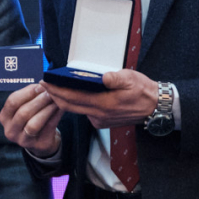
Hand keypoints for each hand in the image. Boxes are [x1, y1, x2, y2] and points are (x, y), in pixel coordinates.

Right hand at [0, 84, 61, 157]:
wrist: (41, 140)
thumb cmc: (32, 118)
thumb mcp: (25, 107)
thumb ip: (30, 97)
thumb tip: (44, 84)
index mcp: (4, 117)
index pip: (12, 102)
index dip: (27, 92)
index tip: (40, 85)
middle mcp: (10, 130)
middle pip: (23, 113)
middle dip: (38, 100)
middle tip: (50, 92)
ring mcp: (22, 140)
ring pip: (34, 123)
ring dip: (46, 109)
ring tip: (56, 99)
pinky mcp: (37, 145)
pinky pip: (47, 128)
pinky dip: (55, 116)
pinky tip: (61, 108)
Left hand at [43, 69, 158, 128]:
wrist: (155, 108)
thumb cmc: (143, 91)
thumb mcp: (131, 79)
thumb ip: (115, 78)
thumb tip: (103, 77)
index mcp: (104, 104)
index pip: (73, 98)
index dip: (56, 90)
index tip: (45, 82)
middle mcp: (99, 115)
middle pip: (69, 106)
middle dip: (54, 95)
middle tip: (43, 84)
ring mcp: (100, 120)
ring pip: (75, 110)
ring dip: (63, 99)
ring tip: (54, 87)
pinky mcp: (102, 121)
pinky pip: (84, 112)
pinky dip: (75, 103)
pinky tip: (71, 94)